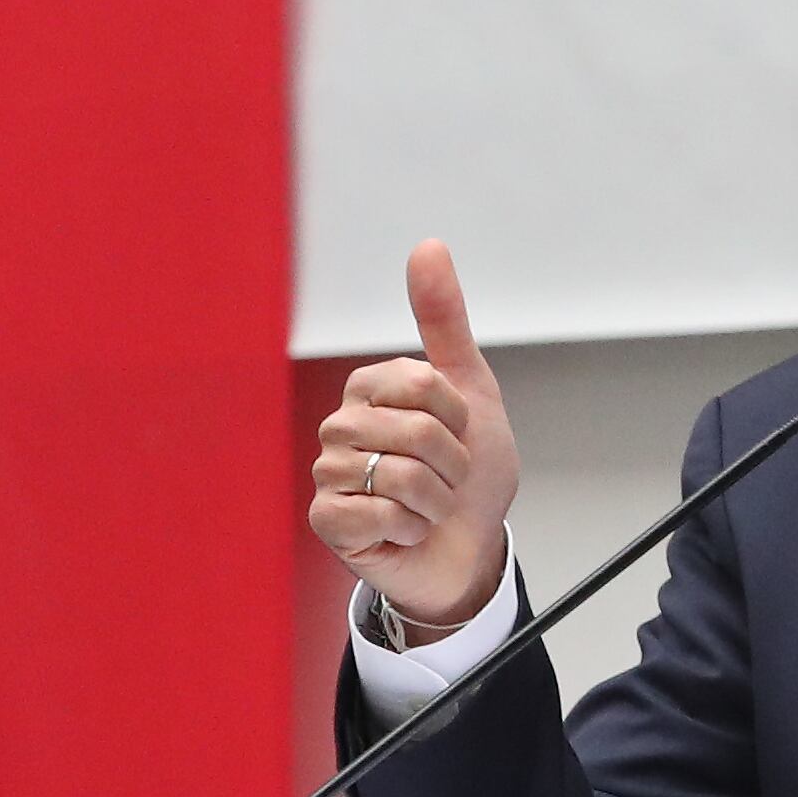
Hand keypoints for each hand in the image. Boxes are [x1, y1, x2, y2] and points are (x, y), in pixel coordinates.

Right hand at [312, 240, 520, 634]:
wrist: (469, 549)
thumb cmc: (467, 475)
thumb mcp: (470, 389)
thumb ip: (444, 318)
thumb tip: (428, 246)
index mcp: (371, 388)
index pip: (424, 384)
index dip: (459, 417)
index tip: (458, 433)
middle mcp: (342, 425)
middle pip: (418, 431)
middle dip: (454, 464)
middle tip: (446, 478)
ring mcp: (329, 473)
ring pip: (403, 475)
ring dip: (437, 501)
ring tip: (428, 505)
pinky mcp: (327, 520)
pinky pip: (379, 514)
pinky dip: (410, 528)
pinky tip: (403, 531)